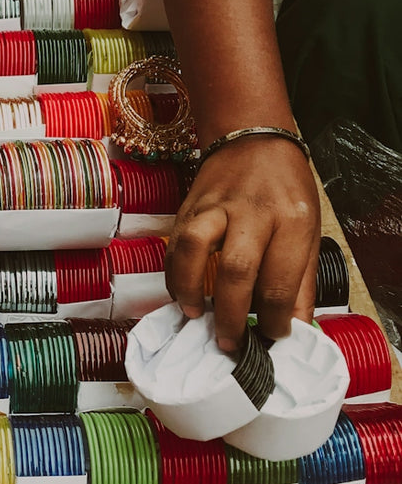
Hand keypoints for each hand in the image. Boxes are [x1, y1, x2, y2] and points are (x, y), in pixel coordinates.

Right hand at [164, 136, 319, 351]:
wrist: (253, 140)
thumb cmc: (286, 189)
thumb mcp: (308, 230)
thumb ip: (299, 282)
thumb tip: (294, 330)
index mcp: (292, 220)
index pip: (281, 281)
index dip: (275, 319)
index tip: (271, 336)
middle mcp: (253, 212)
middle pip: (237, 269)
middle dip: (230, 314)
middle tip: (230, 343)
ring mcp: (216, 207)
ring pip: (195, 248)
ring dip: (190, 288)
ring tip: (194, 314)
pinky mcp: (189, 207)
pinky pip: (174, 244)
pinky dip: (174, 274)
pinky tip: (181, 293)